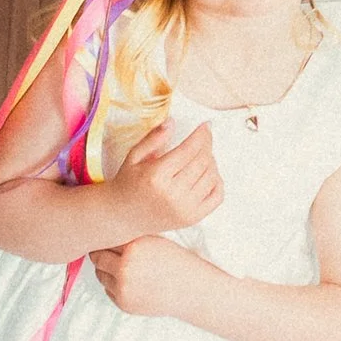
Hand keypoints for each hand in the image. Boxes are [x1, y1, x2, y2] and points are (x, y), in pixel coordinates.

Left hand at [90, 234, 201, 319]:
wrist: (191, 290)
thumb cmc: (176, 261)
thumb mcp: (155, 241)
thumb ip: (130, 238)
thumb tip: (103, 233)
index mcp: (133, 248)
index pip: (106, 240)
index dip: (107, 239)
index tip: (108, 238)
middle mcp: (125, 268)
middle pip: (97, 258)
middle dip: (102, 254)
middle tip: (109, 252)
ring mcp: (123, 288)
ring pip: (100, 275)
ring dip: (106, 270)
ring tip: (123, 267)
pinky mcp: (123, 303)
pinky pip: (108, 290)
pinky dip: (115, 285)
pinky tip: (131, 281)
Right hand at [114, 117, 223, 240]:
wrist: (123, 217)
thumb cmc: (128, 183)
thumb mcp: (134, 156)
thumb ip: (153, 138)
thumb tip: (172, 122)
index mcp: (156, 176)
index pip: (189, 149)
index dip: (201, 135)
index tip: (206, 125)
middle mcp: (172, 194)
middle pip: (202, 161)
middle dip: (207, 145)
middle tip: (204, 137)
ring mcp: (184, 209)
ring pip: (212, 176)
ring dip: (212, 162)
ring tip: (202, 155)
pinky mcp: (192, 219)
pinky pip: (217, 196)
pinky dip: (217, 181)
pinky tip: (207, 174)